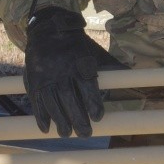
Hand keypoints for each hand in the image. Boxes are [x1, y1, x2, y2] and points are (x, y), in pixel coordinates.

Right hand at [24, 6, 120, 137]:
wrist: (49, 30)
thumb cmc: (76, 46)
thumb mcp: (92, 53)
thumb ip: (109, 67)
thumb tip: (129, 75)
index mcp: (79, 64)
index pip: (87, 86)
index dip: (92, 103)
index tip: (98, 117)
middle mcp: (62, 71)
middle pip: (69, 98)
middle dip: (77, 118)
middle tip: (85, 133)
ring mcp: (45, 77)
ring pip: (52, 102)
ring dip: (59, 120)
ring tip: (66, 133)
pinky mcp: (33, 81)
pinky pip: (36, 100)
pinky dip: (40, 116)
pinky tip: (47, 128)